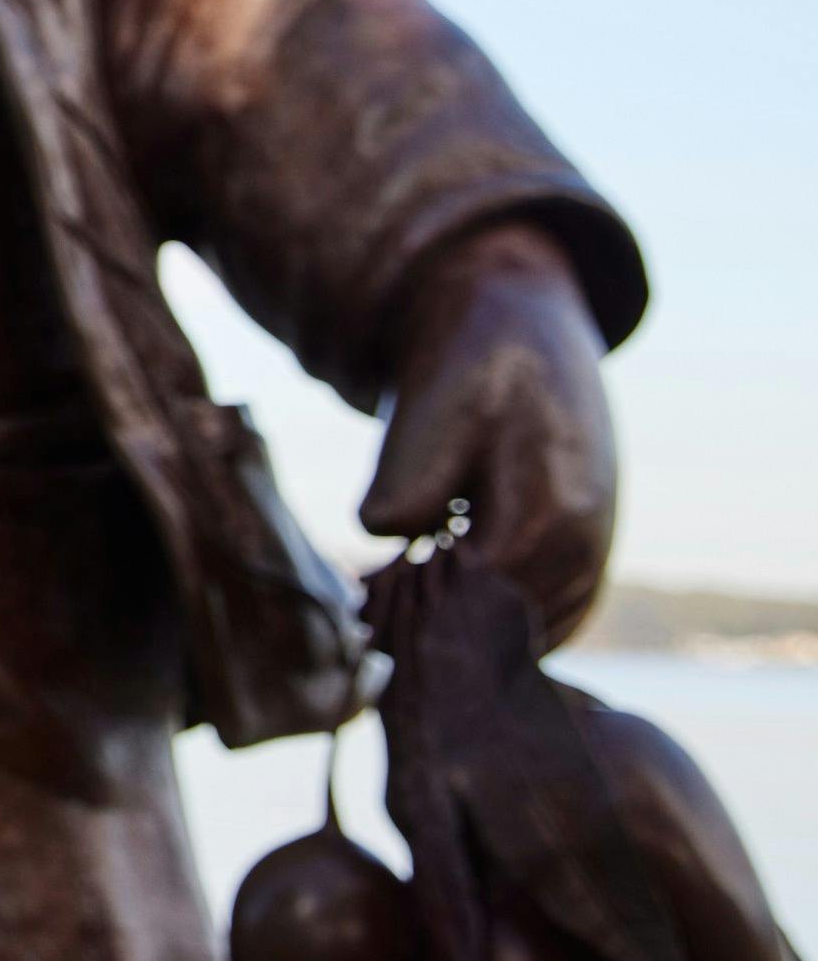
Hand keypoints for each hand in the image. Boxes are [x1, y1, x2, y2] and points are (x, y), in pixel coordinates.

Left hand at [360, 218, 617, 644]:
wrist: (519, 326)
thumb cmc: (468, 366)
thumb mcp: (428, 413)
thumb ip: (405, 485)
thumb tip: (384, 541)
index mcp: (553, 517)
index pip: (477, 610)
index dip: (415, 614)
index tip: (367, 603)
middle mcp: (586, 549)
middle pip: (500, 632)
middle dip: (434, 627)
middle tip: (372, 610)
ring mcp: (592, 556)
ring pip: (521, 635)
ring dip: (460, 625)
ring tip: (401, 593)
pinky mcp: (584, 556)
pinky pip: (537, 619)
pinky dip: (489, 617)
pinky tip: (437, 587)